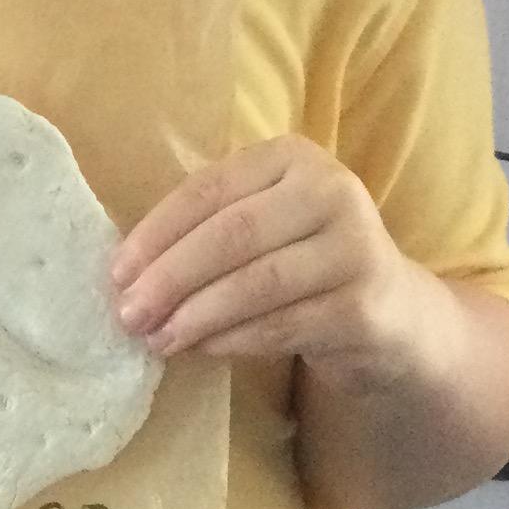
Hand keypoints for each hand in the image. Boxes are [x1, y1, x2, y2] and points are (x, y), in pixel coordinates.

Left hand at [108, 135, 432, 387]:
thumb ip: (206, 231)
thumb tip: (128, 274)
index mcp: (293, 158)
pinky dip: (234, 339)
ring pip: (258, 282)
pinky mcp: (363, 305)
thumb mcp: (262, 226)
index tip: (117, 273)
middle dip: (171, 278)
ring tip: (158, 340)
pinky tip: (202, 350)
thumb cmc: (303, 263)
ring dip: (197, 315)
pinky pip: (283, 324)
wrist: (391, 313)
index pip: (209, 190)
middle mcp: (332, 190)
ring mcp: (355, 247)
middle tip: (129, 315)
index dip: (157, 233)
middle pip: (232, 234)